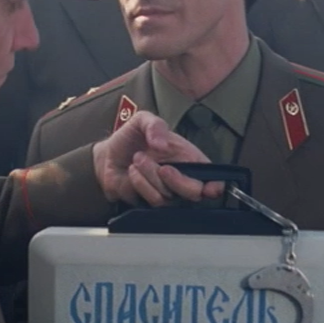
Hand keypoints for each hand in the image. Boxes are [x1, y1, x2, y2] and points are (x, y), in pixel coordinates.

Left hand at [92, 111, 222, 205]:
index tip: (209, 187)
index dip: (215, 186)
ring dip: (151, 176)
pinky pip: (152, 200)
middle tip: (163, 168)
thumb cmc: (130, 138)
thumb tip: (163, 144)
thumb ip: (155, 125)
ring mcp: (167, 192)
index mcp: (189, 158)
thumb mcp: (142, 120)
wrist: (108, 155)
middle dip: (179, 181)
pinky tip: (133, 172)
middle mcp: (182, 178)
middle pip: (195, 193)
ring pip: (170, 196)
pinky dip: (141, 184)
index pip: (213, 178)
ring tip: (138, 159)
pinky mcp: (151, 202)